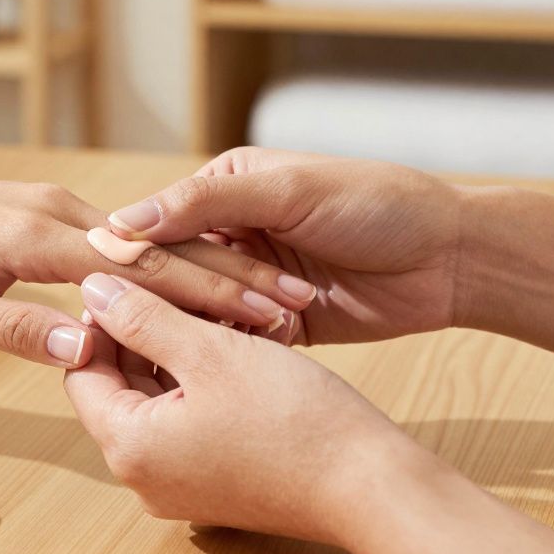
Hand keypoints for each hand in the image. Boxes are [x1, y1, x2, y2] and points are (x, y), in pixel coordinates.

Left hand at [0, 151, 315, 367]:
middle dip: (230, 276)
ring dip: (208, 267)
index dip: (206, 296)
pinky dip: (167, 258)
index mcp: (36, 234)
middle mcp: (57, 210)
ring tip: (268, 293)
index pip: (141, 270)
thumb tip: (89, 346)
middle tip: (294, 303)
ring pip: (149, 240)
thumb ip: (17, 326)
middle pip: (161, 247)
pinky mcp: (47, 210)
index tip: (263, 315)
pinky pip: (121, 237)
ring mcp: (54, 205)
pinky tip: (197, 277)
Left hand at [63, 273, 406, 542]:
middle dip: (139, 333)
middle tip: (172, 286)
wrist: (369, 487)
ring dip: (173, 354)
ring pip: (156, 401)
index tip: (132, 279)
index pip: (82, 371)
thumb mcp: (210, 352)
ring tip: (207, 310)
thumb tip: (91, 289)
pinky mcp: (215, 484)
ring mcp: (180, 486)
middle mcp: (144, 477)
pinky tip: (230, 345)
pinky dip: (198, 383)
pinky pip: (187, 423)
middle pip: (116, 387)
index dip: (101, 319)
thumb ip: (143, 318)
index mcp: (129, 447)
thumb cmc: (294, 418)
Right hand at [105, 147, 463, 343]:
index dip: (134, 255)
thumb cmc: (377, 203)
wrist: (451, 258)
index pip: (160, 223)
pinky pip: (238, 341)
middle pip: (176, 272)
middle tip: (141, 329)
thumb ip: (207, 202)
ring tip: (187, 350)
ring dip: (205, 328)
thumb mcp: (289, 190)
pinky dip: (234, 351)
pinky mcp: (278, 324)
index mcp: (225, 187)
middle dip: (171, 299)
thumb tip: (123, 221)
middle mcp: (232, 232)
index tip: (101, 284)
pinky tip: (224, 366)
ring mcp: (253, 280)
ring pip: (202, 311)